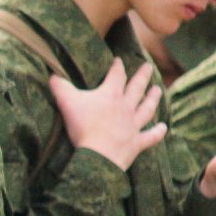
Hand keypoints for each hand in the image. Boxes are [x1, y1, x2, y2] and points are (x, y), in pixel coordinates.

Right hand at [48, 59, 165, 170]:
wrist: (97, 155)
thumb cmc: (83, 127)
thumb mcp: (66, 102)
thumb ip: (59, 86)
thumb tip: (52, 75)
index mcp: (110, 95)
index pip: (116, 75)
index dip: (117, 66)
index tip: (118, 60)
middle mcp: (126, 107)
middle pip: (137, 88)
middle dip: (142, 76)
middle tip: (148, 67)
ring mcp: (133, 125)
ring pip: (147, 108)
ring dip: (153, 99)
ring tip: (158, 90)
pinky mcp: (136, 142)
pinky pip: (151, 136)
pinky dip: (158, 132)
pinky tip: (164, 127)